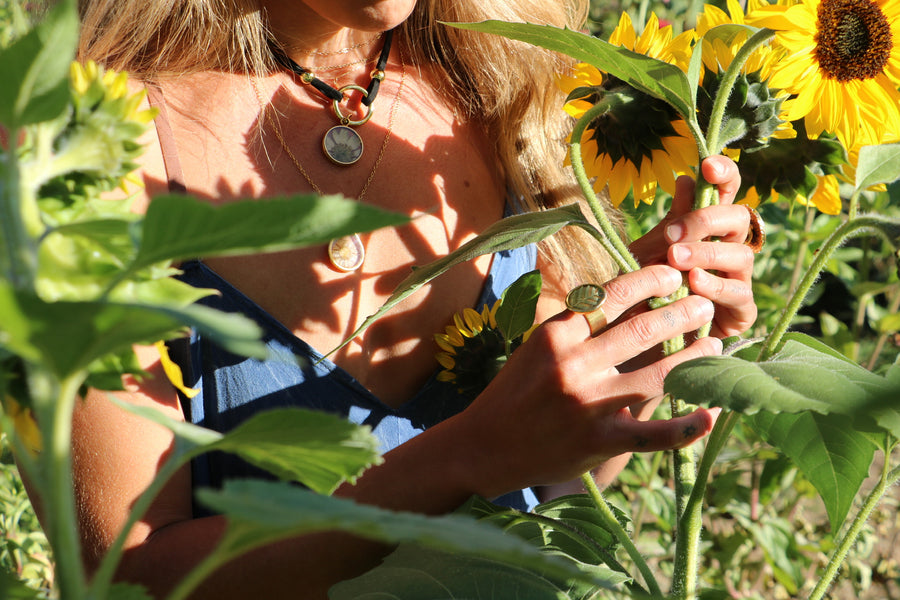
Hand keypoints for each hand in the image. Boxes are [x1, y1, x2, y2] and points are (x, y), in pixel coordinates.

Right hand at [457, 265, 721, 494]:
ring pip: (658, 375)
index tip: (673, 275)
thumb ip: (576, 327)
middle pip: (643, 330)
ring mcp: (588, 405)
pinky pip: (654, 435)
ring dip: (694, 357)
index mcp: (555, 334)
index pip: (612, 296)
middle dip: (682, 313)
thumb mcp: (536, 348)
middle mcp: (573, 365)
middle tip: (704, 304)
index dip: (650, 281)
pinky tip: (710, 415)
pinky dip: (686, 426)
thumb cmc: (513, 392)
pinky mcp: (599, 442)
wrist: (483, 447)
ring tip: (713, 344)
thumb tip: (628, 300)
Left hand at [630, 156, 756, 337]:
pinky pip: (738, 294)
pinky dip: (716, 287)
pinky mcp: (741, 312)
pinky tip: (694, 283)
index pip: (728, 192)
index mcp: (712, 228)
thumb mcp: (652, 250)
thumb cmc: (649, 287)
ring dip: (708, 254)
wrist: (642, 338)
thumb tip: (686, 179)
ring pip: (741, 255)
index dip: (724, 174)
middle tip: (673, 233)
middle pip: (739, 218)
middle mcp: (731, 249)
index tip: (707, 165)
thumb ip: (674, 219)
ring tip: (676, 259)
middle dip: (707, 220)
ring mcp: (739, 280)